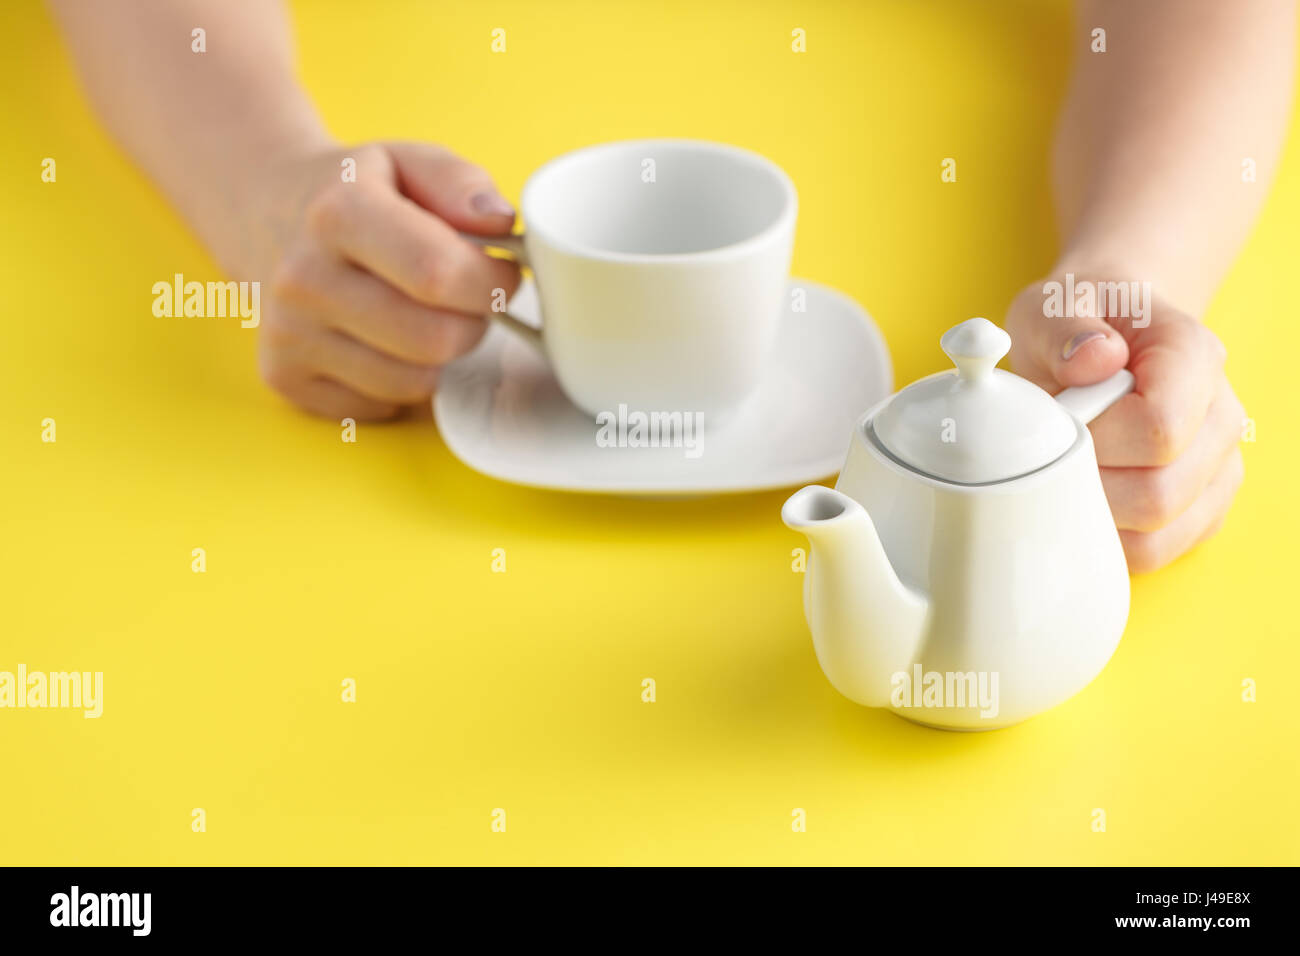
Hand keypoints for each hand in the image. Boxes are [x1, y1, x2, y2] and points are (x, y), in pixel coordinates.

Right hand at [235, 141, 520, 418]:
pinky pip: (381, 406)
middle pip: (435, 340)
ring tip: (422, 315)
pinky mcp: (284, 377)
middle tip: (464, 299)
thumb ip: (461, 183)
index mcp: (337, 213)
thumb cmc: (356, 192)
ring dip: (438, 357)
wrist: (264, 214)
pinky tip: (384, 341)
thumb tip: (499, 222)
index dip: (492, 283)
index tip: (502, 273)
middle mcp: (303, 279)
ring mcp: (288, 334)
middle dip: (472, 323)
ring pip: (414, 383)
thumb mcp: (409, 161)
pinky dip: (399, 381)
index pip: (440, 274)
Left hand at [1005, 274, 1244, 572]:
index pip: (1161, 427)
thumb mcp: (1056, 306)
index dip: (1097, 439)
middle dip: (1090, 482)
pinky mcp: (1202, 508)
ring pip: (1159, 532)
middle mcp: (1221, 415)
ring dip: (1097, 512)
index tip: (1062, 420)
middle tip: (1055, 451)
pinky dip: (1110, 535)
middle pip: (1159, 492)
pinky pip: (1156, 551)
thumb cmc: (1080, 320)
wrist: (1106, 329)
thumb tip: (1093, 360)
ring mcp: (1218, 467)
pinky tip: (1086, 496)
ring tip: (1070, 468)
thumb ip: (1065, 329)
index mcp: (1192, 356)